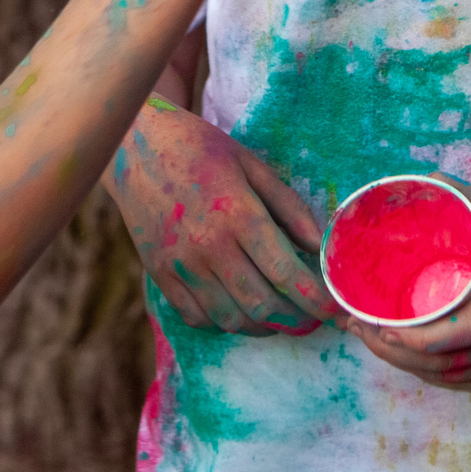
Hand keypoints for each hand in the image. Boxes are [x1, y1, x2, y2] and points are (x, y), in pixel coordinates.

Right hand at [113, 99, 336, 334]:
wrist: (133, 146)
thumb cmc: (200, 149)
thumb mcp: (252, 165)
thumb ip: (289, 206)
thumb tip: (320, 245)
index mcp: (237, 214)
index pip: (285, 272)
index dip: (316, 300)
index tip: (337, 312)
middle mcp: (208, 246)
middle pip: (262, 305)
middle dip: (296, 320)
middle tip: (312, 317)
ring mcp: (180, 265)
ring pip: (231, 319)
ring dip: (263, 325)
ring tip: (280, 315)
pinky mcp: (160, 275)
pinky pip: (197, 317)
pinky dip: (224, 322)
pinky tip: (239, 307)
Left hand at [344, 184, 470, 391]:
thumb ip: (454, 196)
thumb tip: (404, 186)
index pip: (463, 331)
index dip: (417, 340)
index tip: (379, 326)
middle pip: (450, 362)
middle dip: (396, 353)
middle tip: (358, 329)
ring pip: (454, 378)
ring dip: (407, 366)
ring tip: (370, 340)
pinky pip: (468, 383)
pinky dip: (431, 375)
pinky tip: (404, 358)